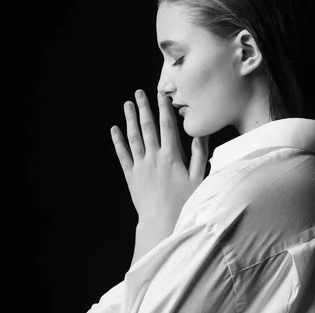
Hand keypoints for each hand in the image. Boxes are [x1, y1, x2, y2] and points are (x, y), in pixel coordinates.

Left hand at [111, 89, 209, 228]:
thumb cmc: (184, 202)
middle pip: (148, 127)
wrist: (161, 222)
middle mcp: (154, 157)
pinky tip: (114, 129)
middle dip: (144, 108)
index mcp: (171, 156)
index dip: (164, 108)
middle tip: (139, 92)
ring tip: (127, 104)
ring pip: (133, 137)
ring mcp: (140, 166)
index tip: (161, 94)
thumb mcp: (198, 178)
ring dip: (130, 119)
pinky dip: (118, 141)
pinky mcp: (131, 176)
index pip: (167, 126)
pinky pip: (122, 155)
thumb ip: (200, 154)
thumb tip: (200, 134)